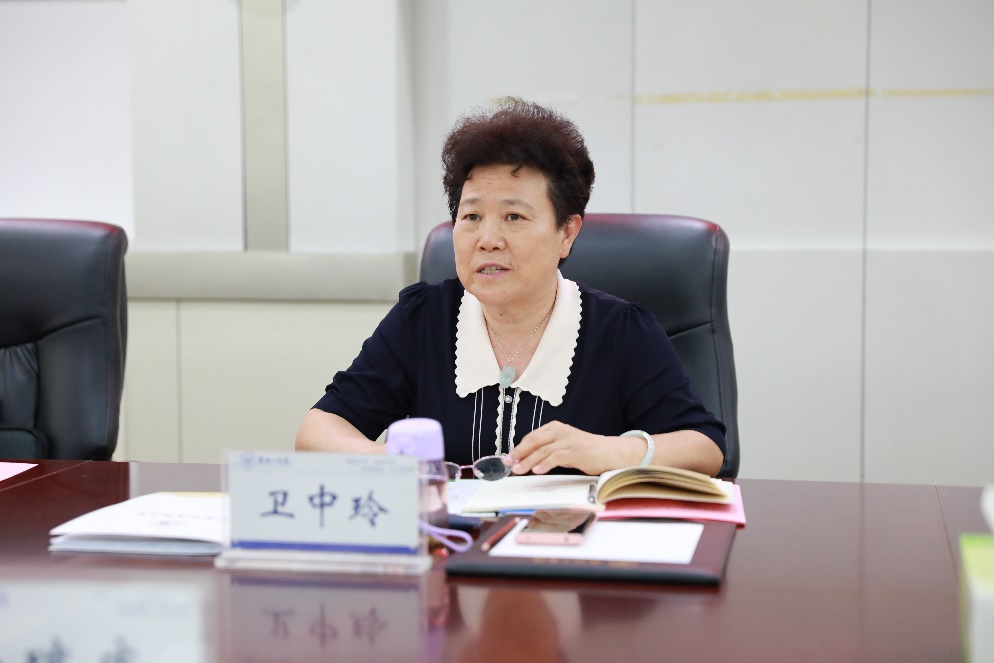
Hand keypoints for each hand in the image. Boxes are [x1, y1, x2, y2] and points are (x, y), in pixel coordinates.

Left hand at [506, 421, 643, 475]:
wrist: (610, 452)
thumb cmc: (586, 451)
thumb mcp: (563, 447)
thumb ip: (547, 450)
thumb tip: (526, 460)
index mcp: (555, 428)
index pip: (532, 436)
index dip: (519, 447)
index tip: (509, 458)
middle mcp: (560, 431)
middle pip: (534, 441)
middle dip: (519, 453)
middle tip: (508, 463)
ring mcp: (568, 440)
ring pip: (543, 450)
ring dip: (528, 461)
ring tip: (519, 470)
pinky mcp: (576, 451)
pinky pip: (556, 457)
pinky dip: (545, 464)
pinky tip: (537, 470)